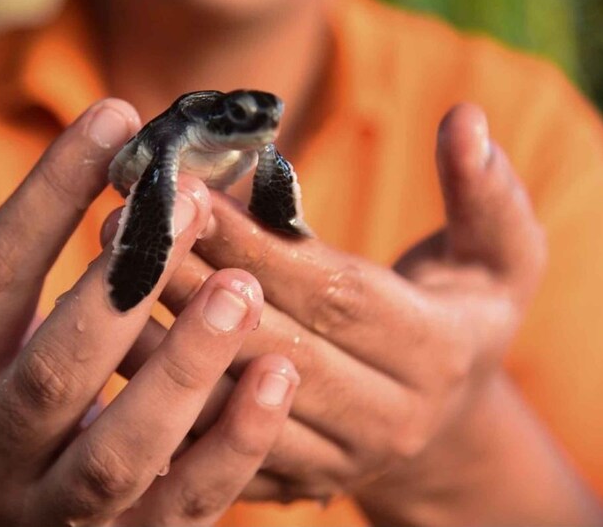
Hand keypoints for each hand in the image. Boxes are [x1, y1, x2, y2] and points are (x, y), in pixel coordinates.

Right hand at [0, 99, 299, 525]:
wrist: (16, 501)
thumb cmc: (3, 380)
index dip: (47, 193)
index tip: (113, 117)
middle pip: (54, 373)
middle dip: (124, 286)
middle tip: (188, 205)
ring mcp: (58, 508)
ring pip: (121, 453)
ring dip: (186, 368)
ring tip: (242, 290)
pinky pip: (187, 503)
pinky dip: (236, 444)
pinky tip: (278, 373)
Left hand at [139, 104, 546, 501]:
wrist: (442, 417)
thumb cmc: (461, 316)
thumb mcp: (499, 256)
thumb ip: (484, 194)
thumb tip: (465, 120)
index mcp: (434, 354)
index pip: (335, 294)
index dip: (260, 245)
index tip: (192, 192)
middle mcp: (385, 419)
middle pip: (273, 347)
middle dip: (195, 283)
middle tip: (126, 223)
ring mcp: (333, 461)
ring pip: (233, 404)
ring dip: (161, 341)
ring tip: (102, 277)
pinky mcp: (288, 482)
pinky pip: (212, 448)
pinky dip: (161, 398)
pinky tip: (111, 346)